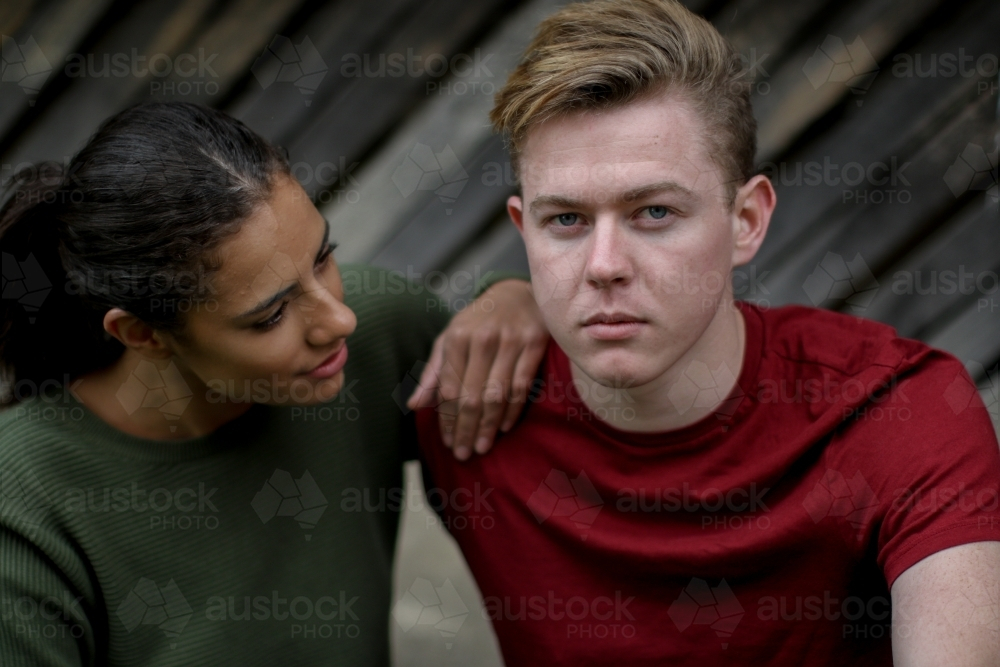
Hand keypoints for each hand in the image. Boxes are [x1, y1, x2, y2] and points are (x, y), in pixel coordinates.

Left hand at [406, 280, 548, 459]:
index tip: (448, 442)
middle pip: (472, 395)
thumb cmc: (478, 322)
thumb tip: (414, 405)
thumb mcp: (450, 339)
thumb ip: (433, 373)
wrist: (516, 293)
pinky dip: (513, 410)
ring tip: (482, 447)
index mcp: (457, 337)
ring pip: (498, 394)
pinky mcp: (535, 343)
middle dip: (466, 429)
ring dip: (489, 426)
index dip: (448, 419)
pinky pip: (523, 386)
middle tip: (463, 454)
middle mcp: (482, 338)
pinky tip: (504, 427)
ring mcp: (511, 340)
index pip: (450, 388)